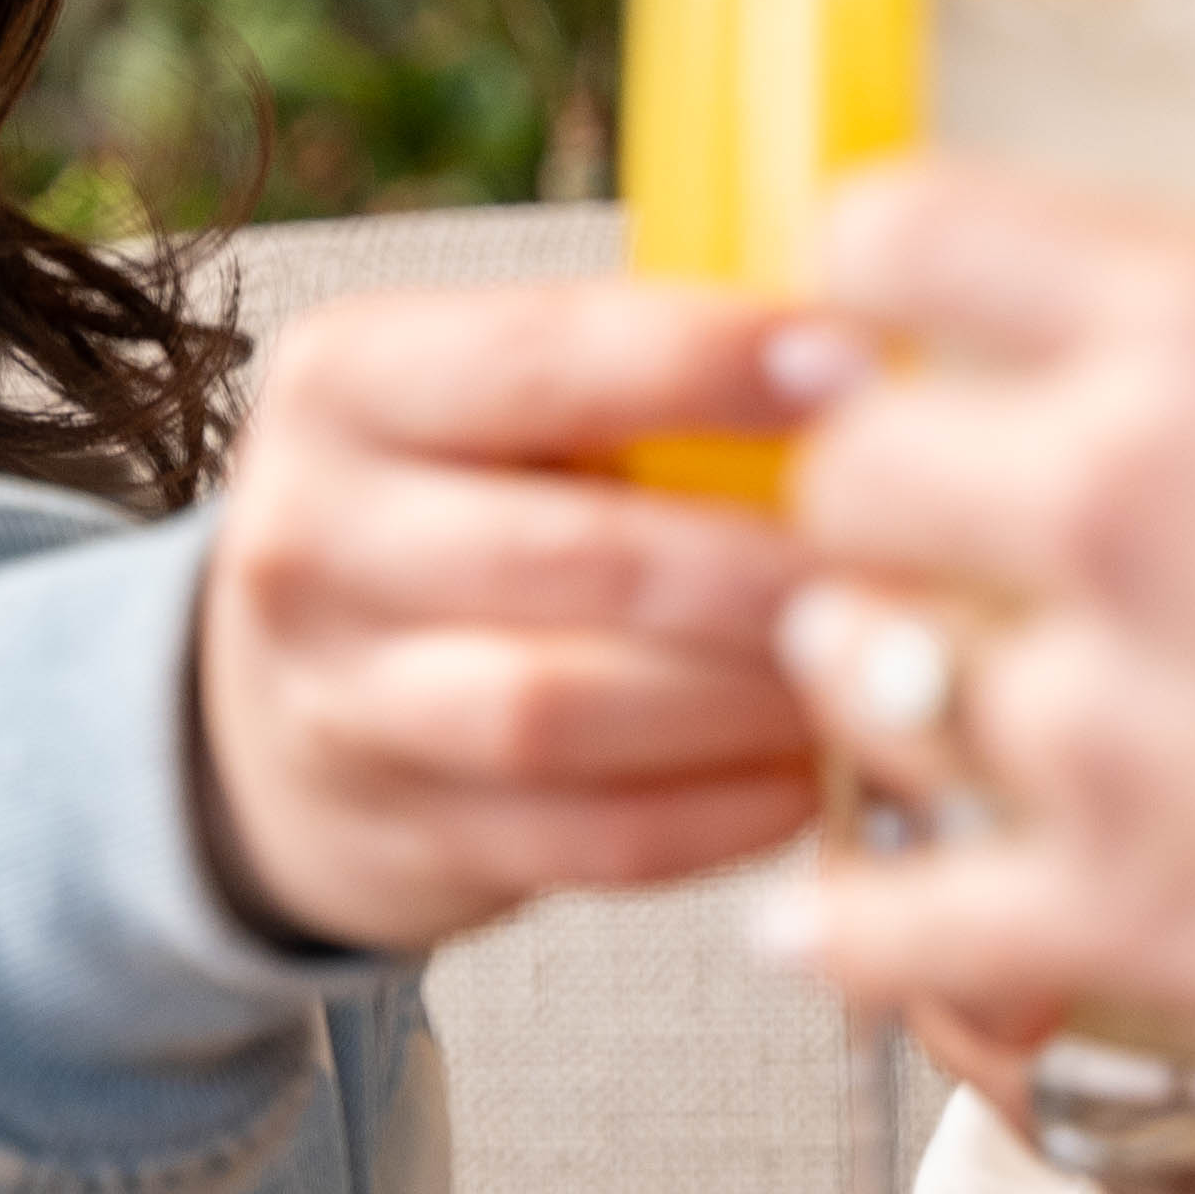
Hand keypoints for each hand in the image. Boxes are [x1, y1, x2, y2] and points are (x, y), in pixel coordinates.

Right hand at [192, 281, 828, 952]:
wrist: (289, 700)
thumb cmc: (464, 509)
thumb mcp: (492, 402)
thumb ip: (638, 370)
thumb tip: (874, 355)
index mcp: (346, 381)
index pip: (542, 358)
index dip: (712, 364)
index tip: (864, 369)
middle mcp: (312, 535)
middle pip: (574, 554)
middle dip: (762, 564)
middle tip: (905, 562)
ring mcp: (340, 698)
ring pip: (565, 710)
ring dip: (742, 698)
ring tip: (859, 669)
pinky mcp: (400, 833)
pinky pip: (588, 838)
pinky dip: (719, 811)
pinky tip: (811, 773)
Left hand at [770, 167, 1194, 1193]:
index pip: (913, 232)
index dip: (883, 265)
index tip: (898, 301)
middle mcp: (1111, 508)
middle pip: (851, 465)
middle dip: (881, 487)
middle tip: (933, 513)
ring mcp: (1086, 725)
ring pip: (848, 671)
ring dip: (872, 672)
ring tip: (913, 679)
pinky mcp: (1097, 909)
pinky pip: (883, 916)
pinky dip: (848, 922)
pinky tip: (824, 916)